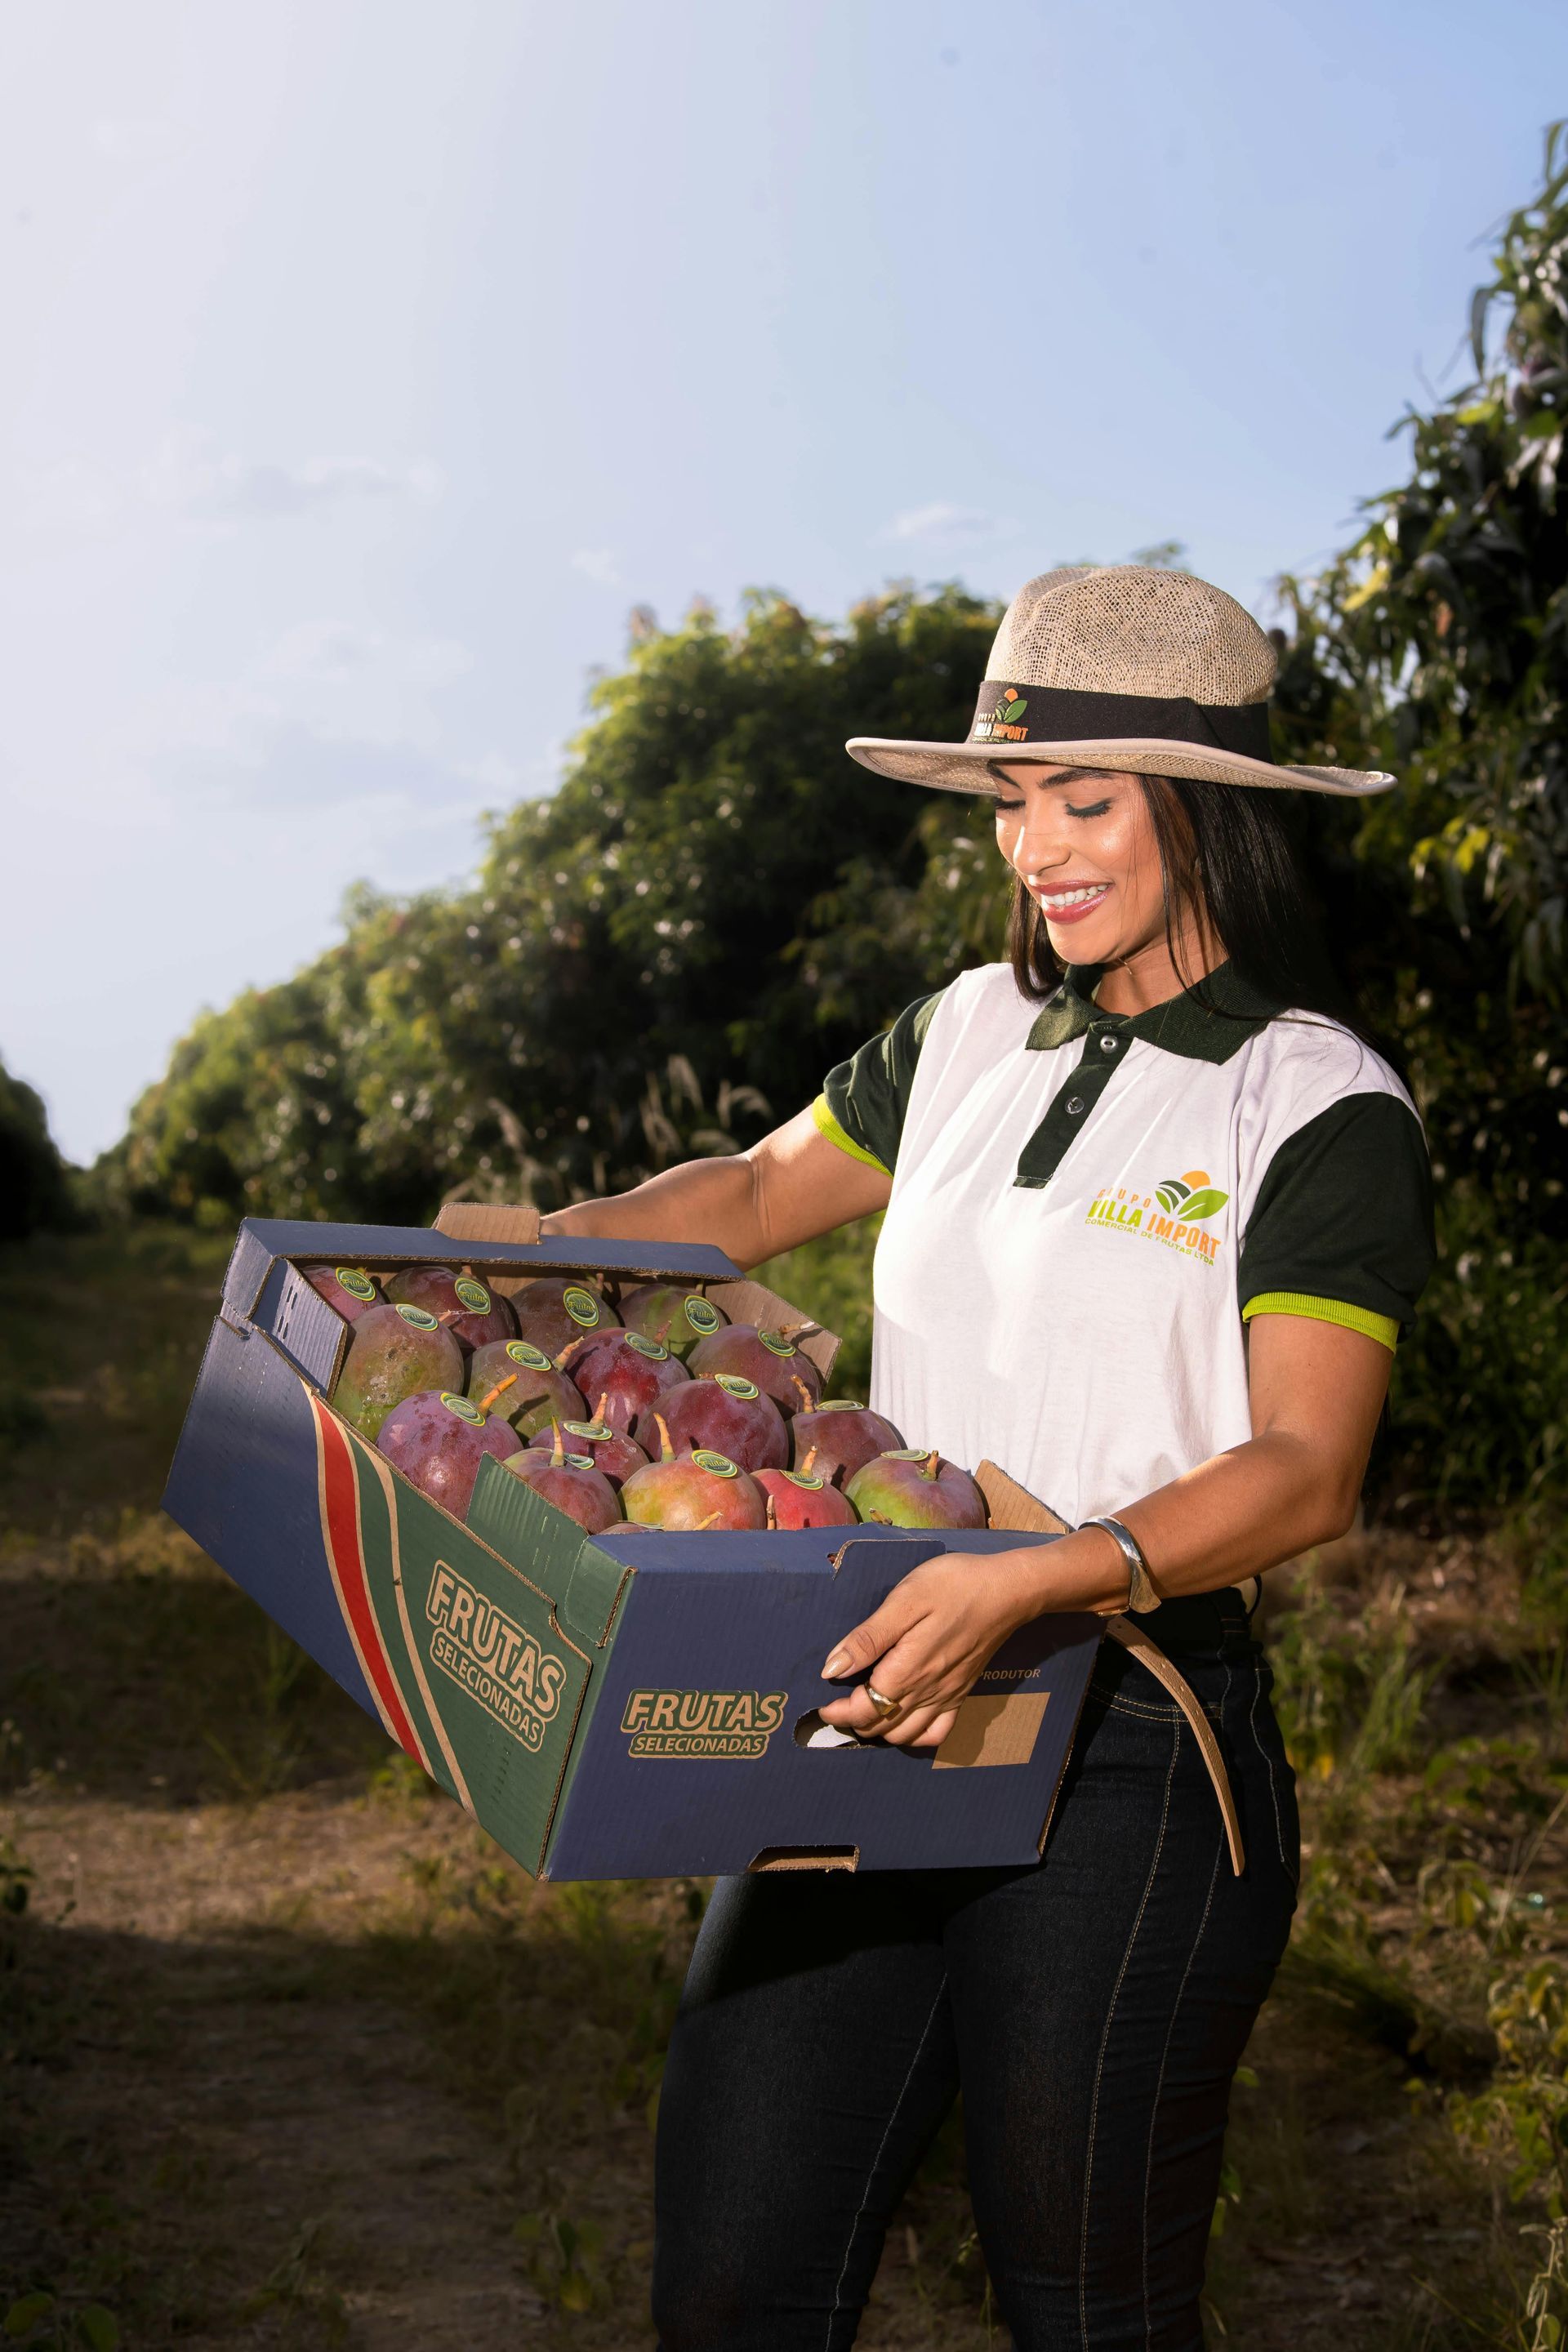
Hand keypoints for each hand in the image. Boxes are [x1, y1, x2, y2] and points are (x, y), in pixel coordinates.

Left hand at [818, 1545, 1066, 1749]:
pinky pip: (938, 1733)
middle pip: (882, 1726)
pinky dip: (916, 1736)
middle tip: (836, 1707)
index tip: (821, 1705)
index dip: (838, 1712)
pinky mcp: (961, 1692)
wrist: (1007, 1590)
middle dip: (854, 1722)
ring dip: (880, 1732)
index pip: (865, 1709)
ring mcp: (947, 1696)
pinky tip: (904, 1719)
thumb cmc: (952, 1585)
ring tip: (864, 1711)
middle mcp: (927, 1692)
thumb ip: (868, 1638)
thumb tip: (832, 1668)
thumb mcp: (905, 1600)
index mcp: (907, 1670)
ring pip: (906, 1736)